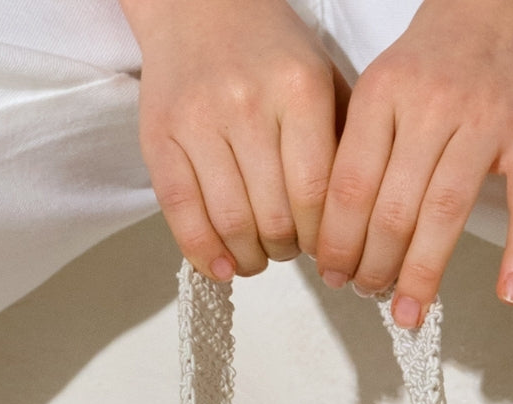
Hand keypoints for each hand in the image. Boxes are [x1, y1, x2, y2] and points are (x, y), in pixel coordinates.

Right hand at [120, 0, 348, 279]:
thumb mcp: (323, 81)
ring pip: (231, 223)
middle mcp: (247, 104)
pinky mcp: (159, 138)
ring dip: (251, 258)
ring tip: (259, 256)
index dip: (323, 239)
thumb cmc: (270, 51)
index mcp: (299, 90)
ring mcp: (198, 121)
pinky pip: (181, 213)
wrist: (199, 4)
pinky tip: (223, 268)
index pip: (316, 196)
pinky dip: (204, 253)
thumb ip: (342, 145)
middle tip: (290, 249)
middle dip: (288, 250)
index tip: (326, 249)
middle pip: (275, 217)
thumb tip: (353, 226)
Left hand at [315, 0, 512, 325]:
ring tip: (408, 312)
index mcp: (385, 91)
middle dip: (373, 265)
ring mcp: (487, 121)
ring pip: (446, 214)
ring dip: (423, 273)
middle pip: (393, 208)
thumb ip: (364, 140)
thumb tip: (337, 224)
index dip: (336, 240)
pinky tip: (510, 294)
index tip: (331, 272)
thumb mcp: (388, 77)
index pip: (349, 185)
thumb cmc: (444, 45)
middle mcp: (433, 106)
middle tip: (366, 293)